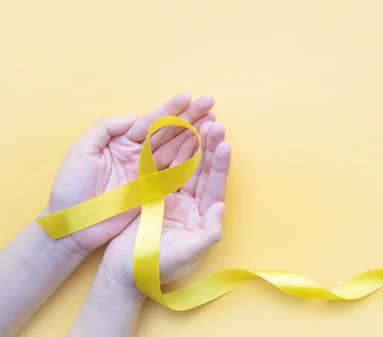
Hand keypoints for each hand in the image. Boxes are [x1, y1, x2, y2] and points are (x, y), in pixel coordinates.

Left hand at [47, 93, 215, 252]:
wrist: (72, 224)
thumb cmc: (71, 187)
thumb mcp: (81, 151)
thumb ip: (106, 129)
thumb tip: (135, 116)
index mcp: (121, 142)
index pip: (150, 121)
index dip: (169, 109)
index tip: (188, 97)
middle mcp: (138, 155)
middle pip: (168, 132)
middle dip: (190, 117)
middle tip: (210, 103)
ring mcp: (147, 173)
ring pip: (176, 150)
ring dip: (195, 135)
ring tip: (214, 122)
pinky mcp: (153, 191)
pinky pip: (175, 174)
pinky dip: (191, 161)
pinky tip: (205, 148)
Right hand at [98, 120, 230, 292]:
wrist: (124, 272)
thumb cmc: (157, 266)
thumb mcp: (187, 252)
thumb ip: (208, 232)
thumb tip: (221, 206)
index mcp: (202, 217)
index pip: (214, 186)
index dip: (220, 165)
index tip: (225, 143)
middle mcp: (191, 205)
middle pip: (203, 171)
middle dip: (210, 147)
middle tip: (215, 123)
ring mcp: (173, 199)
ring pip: (186, 167)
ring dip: (193, 145)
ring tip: (200, 123)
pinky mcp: (155, 195)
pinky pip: (165, 169)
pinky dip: (171, 153)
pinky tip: (176, 135)